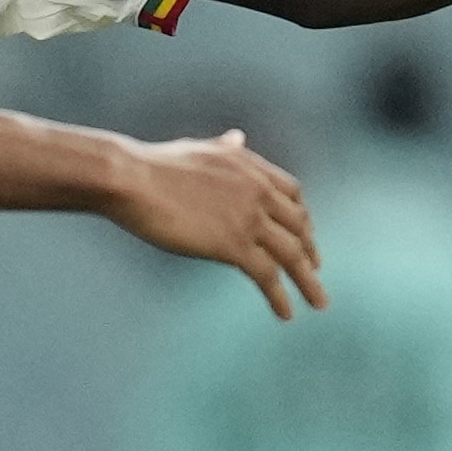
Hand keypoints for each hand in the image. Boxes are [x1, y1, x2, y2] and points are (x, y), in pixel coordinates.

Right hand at [112, 130, 324, 320]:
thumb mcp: (199, 149)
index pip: (292, 193)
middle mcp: (258, 191)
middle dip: (309, 250)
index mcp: (250, 167)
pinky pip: (267, 275)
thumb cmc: (154, 165)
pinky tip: (286, 313)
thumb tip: (238, 137)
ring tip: (318, 303)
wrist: (133, 179)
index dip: (301, 217)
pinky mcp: (233, 244)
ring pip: (292, 254)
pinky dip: (280, 296)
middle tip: (314, 272)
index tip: (305, 234)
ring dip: (308, 281)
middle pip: (298, 226)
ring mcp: (249, 218)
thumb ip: (225, 147)